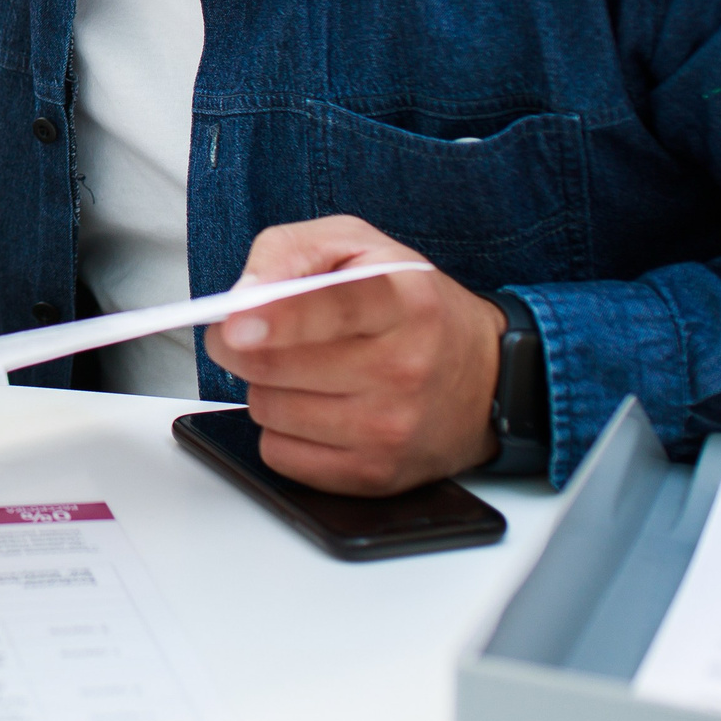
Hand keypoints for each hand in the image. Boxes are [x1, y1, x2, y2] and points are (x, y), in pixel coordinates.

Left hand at [201, 215, 504, 495]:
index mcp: (400, 301)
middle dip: (240, 346)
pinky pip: (280, 455)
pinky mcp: (375, 474)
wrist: (486, 375)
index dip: (277, 317)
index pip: (333, 308)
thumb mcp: (356, 246)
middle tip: (250, 332)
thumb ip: (290, 252)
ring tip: (305, 369)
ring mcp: (391, 428)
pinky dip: (281, 431)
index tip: (235, 322)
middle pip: (275, 366)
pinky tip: (315, 408)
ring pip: (269, 410)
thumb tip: (242, 295)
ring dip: (266, 388)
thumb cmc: (410, 304)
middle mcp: (403, 367)